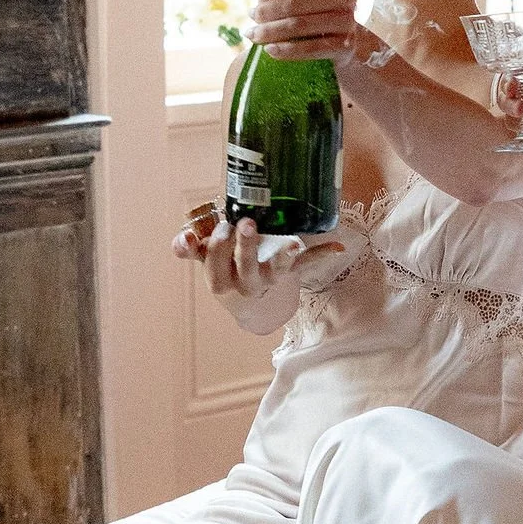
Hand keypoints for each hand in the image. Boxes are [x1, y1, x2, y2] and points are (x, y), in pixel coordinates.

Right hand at [174, 210, 348, 332]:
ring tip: (293, 245)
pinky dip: (322, 255)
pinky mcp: (288, 273)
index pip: (215, 264)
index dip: (217, 246)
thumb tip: (185, 236)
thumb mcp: (202, 260)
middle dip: (245, 247)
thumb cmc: (222, 269)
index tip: (222, 226)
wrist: (245, 300)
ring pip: (277, 271)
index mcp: (221, 280)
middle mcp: (247, 283)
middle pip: (245, 268)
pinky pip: (306, 266)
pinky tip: (337, 246)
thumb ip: (188, 247)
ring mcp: (270, 279)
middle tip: (246, 224)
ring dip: (284, 257)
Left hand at [240, 0, 359, 61]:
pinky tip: (270, 50)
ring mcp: (346, 19)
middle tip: (251, 20)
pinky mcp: (344, 44)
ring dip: (271, 32)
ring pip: (299, 26)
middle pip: (293, 3)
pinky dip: (286, 50)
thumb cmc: (314, 6)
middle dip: (265, 13)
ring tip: (254, 36)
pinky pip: (310, 48)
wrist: (345, 36)